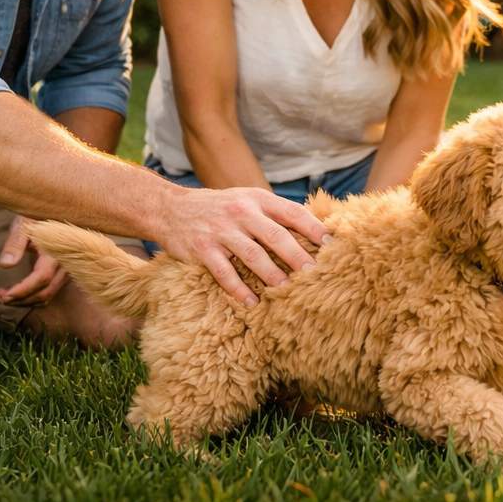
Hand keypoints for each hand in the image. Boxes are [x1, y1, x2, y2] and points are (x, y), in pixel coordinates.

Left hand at [0, 215, 68, 306]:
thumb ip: (15, 243)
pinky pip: (49, 292)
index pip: (42, 278)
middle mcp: (66, 265)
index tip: (3, 295)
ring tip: (2, 297)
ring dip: (24, 301)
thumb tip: (5, 264)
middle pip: (45, 292)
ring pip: (47, 295)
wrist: (56, 214)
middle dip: (20, 300)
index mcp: (57, 252)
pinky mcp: (62, 275)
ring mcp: (67, 271)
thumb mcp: (24, 225)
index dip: (23, 290)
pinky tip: (16, 293)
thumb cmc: (38, 217)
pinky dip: (32, 298)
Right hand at [154, 187, 328, 307]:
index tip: (331, 243)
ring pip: (252, 255)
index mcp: (257, 199)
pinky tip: (252, 303)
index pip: (291, 212)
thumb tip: (313, 230)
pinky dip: (239, 289)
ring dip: (272, 275)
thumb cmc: (219, 207)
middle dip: (297, 256)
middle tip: (314, 273)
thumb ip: (273, 212)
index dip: (313, 227)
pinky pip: (224, 273)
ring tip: (287, 291)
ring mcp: (221, 230)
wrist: (170, 208)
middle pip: (275, 235)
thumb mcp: (247, 199)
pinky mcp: (202, 249)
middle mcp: (241, 212)